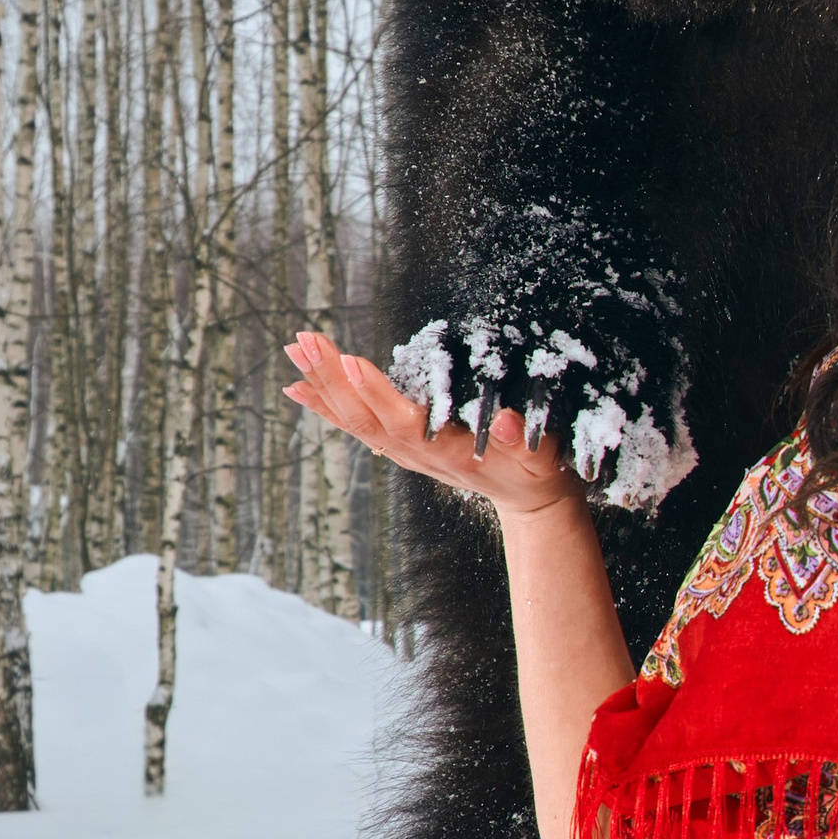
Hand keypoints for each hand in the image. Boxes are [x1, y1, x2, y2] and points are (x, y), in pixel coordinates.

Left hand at [282, 332, 583, 514]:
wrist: (526, 496)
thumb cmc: (534, 471)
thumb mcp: (541, 458)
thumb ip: (526, 443)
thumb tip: (507, 423)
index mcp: (446, 454)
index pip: (404, 423)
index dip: (377, 395)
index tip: (352, 363)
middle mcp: (416, 454)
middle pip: (365, 418)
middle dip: (333, 379)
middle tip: (305, 342)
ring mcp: (403, 451)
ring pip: (354, 419)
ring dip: (322, 383)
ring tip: (296, 349)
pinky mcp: (398, 444)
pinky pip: (355, 425)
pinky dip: (325, 404)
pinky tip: (299, 385)